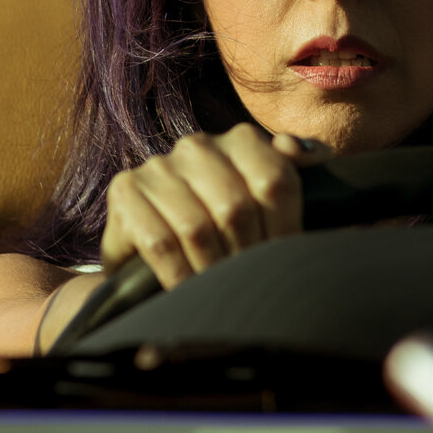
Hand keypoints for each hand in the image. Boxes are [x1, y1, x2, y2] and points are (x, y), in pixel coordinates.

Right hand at [99, 123, 333, 288]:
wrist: (147, 252)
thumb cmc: (219, 233)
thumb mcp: (261, 206)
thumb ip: (291, 175)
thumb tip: (307, 153)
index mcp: (240, 140)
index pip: (275, 181)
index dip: (283, 231)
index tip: (280, 264)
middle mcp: (197, 146)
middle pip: (237, 207)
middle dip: (245, 257)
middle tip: (248, 287)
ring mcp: (158, 166)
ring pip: (198, 227)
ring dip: (211, 271)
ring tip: (219, 292)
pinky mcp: (125, 190)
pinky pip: (161, 242)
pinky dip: (179, 276)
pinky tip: (187, 292)